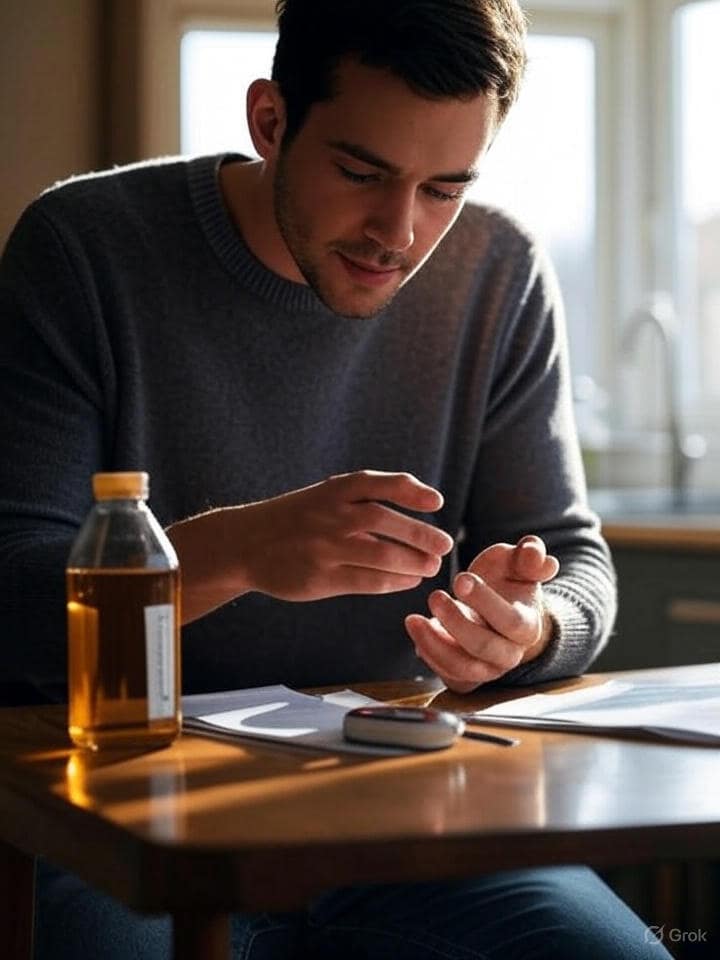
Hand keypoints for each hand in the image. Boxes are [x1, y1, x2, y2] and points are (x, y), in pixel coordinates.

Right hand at [169, 470, 453, 619]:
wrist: (245, 544)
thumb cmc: (297, 518)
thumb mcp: (324, 496)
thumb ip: (361, 498)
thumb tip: (418, 508)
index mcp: (332, 490)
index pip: (378, 483)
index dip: (411, 491)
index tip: (436, 502)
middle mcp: (329, 515)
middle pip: (384, 520)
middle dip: (420, 533)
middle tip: (443, 543)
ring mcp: (324, 548)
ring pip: (380, 554)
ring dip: (412, 562)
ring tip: (430, 566)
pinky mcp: (320, 579)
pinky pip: (367, 581)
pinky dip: (393, 582)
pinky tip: (407, 581)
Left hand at [405, 534, 558, 692]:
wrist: (497, 609)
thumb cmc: (506, 581)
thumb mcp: (517, 562)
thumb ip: (530, 554)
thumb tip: (535, 554)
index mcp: (528, 625)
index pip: (510, 621)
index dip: (484, 601)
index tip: (460, 578)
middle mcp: (510, 653)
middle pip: (484, 646)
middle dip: (455, 622)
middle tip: (434, 596)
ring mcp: (488, 669)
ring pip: (462, 667)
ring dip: (434, 644)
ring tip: (413, 620)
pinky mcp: (467, 678)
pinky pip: (448, 676)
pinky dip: (429, 655)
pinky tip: (418, 631)